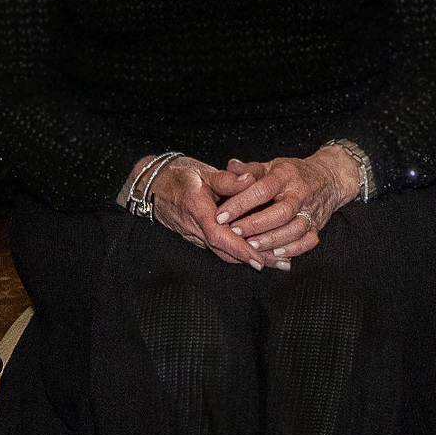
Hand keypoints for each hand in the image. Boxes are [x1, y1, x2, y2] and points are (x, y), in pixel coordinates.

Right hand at [134, 156, 285, 269]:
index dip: (239, 248)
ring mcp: (197, 236)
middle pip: (226, 251)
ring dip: (251, 259)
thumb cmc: (178, 176)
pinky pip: (221, 248)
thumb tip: (250, 180)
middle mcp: (196, 228)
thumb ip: (226, 178)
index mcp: (197, 209)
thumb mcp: (201, 171)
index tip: (259, 259)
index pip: (218, 235)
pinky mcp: (200, 237)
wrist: (153, 187)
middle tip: (282, 264)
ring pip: (224, 253)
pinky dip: (241, 253)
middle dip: (254, 259)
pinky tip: (260, 252)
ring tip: (279, 262)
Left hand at [206, 148, 362, 262]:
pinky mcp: (318, 226)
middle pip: (281, 212)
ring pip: (294, 229)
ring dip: (271, 240)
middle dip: (255, 224)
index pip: (262, 189)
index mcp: (286, 175)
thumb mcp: (271, 164)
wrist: (329, 177)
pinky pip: (308, 241)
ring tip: (250, 245)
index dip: (240, 203)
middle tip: (234, 231)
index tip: (221, 215)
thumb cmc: (294, 173)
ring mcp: (311, 211)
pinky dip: (292, 249)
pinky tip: (275, 253)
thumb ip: (249, 168)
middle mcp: (300, 193)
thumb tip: (230, 166)